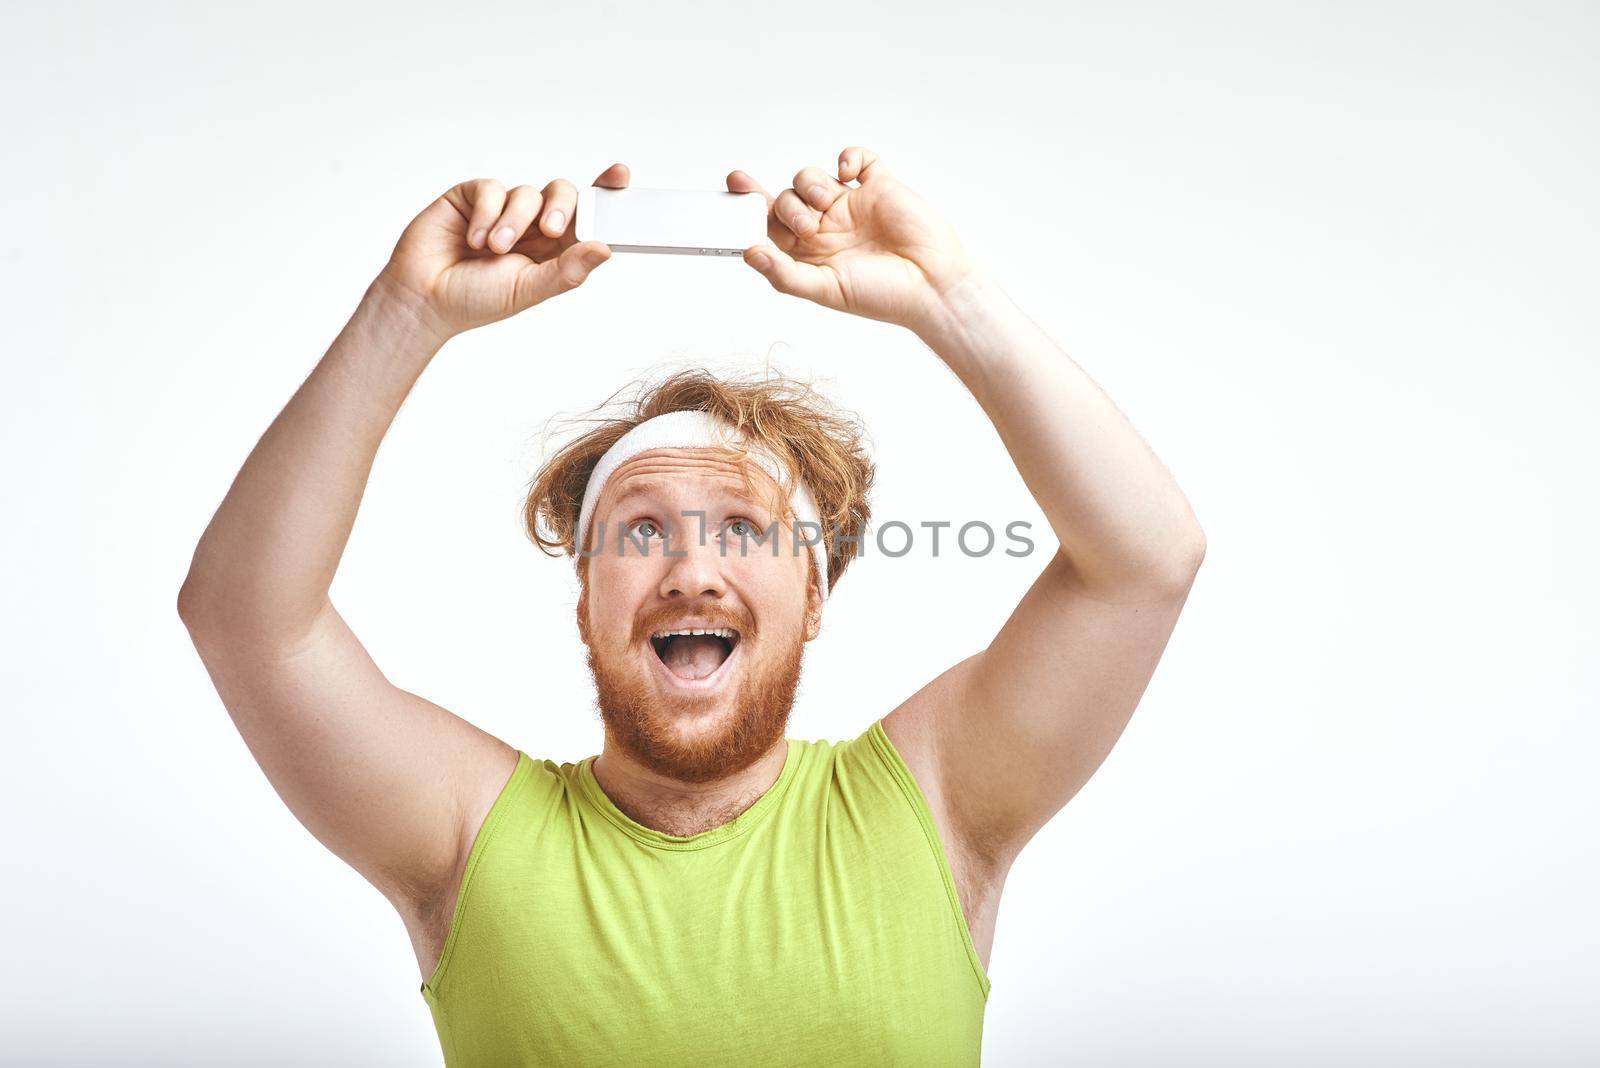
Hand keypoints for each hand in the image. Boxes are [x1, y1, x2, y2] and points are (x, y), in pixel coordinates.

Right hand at [376, 164, 628, 340]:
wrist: (424, 299)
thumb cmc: (477, 300)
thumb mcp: (529, 290)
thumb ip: (568, 271)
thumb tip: (605, 248)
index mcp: (554, 248)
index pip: (586, 216)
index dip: (604, 193)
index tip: (621, 177)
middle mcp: (532, 225)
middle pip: (563, 194)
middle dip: (561, 207)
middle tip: (551, 231)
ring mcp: (503, 208)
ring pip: (527, 193)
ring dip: (513, 222)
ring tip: (493, 251)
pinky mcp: (472, 197)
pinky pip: (492, 189)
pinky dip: (487, 214)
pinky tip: (474, 240)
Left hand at [728, 147, 976, 332]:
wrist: (933, 286)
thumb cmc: (883, 297)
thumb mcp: (825, 291)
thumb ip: (784, 273)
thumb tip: (748, 253)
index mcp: (809, 253)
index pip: (769, 224)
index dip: (749, 205)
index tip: (733, 186)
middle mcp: (827, 227)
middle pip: (786, 199)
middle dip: (788, 207)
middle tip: (807, 226)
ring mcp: (852, 205)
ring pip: (813, 177)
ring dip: (812, 185)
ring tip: (828, 207)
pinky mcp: (879, 187)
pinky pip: (857, 159)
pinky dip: (848, 157)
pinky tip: (847, 172)